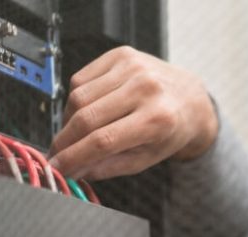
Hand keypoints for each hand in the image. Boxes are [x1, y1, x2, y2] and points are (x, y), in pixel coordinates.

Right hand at [49, 46, 218, 179]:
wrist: (190, 98)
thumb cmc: (170, 130)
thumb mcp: (146, 158)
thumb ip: (109, 167)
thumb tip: (74, 171)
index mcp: (157, 120)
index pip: (102, 140)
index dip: (73, 156)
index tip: (58, 167)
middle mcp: (146, 89)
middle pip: (86, 117)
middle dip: (65, 140)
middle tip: (57, 153)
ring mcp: (132, 67)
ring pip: (79, 96)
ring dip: (68, 119)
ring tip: (75, 133)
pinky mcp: (121, 54)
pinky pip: (82, 78)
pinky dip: (76, 98)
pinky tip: (85, 110)